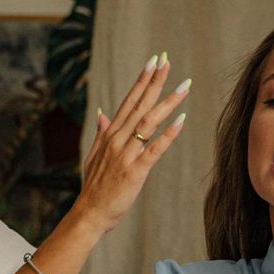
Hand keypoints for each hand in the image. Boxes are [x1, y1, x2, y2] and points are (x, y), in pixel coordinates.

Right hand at [72, 52, 191, 232]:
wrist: (90, 213)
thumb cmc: (95, 186)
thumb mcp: (95, 155)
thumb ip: (101, 132)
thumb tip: (102, 113)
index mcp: (110, 134)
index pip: (128, 100)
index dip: (142, 80)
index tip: (154, 61)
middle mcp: (117, 139)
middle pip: (139, 105)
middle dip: (154, 82)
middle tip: (167, 60)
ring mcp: (125, 154)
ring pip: (148, 122)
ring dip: (167, 103)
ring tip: (183, 87)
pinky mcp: (135, 171)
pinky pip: (154, 149)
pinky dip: (168, 134)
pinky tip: (181, 120)